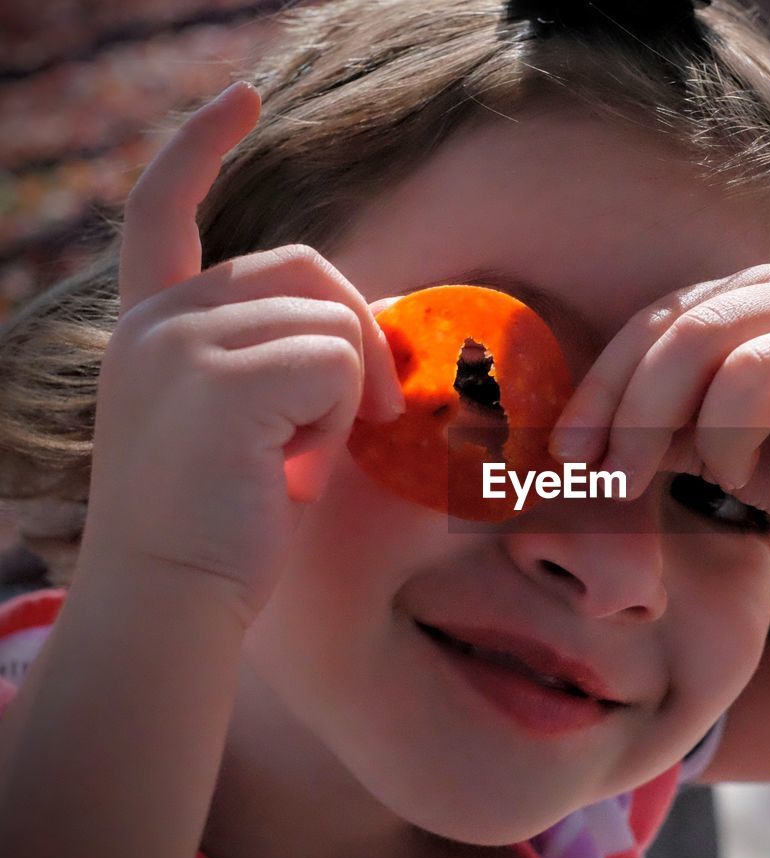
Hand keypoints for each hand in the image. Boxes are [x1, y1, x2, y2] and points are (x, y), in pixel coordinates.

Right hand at [84, 81, 403, 622]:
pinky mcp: (219, 376)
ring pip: (331, 318)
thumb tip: (374, 320)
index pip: (161, 207)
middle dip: (354, 334)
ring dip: (344, 392)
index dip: (201, 145)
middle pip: (303, 264)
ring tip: (299, 456)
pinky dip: (340, 415)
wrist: (175, 604)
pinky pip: (335, 358)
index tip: (244, 96)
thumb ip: (283, 357)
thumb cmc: (224, 528)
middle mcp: (154, 320)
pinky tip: (293, 464)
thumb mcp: (250, 424)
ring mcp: (180, 342)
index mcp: (150, 325)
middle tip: (362, 417)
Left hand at [548, 264, 769, 565]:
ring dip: (720, 438)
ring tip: (725, 479)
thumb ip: (653, 425)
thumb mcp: (706, 440)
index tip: (567, 453)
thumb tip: (567, 442)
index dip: (603, 388)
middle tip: (620, 480)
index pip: (660, 324)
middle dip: (641, 416)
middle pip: (698, 336)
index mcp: (757, 293)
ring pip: (760, 366)